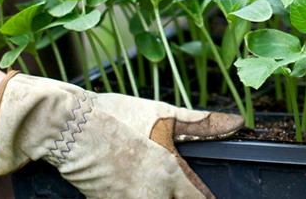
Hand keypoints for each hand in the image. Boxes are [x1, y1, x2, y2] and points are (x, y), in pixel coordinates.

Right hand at [0, 71, 244, 198]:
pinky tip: (141, 186)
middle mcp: (152, 196)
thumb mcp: (164, 114)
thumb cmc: (117, 117)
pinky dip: (141, 198)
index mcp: (170, 175)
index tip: (212, 197)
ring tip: (163, 187)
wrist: (68, 126)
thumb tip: (237, 123)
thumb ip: (203, 124)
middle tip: (187, 190)